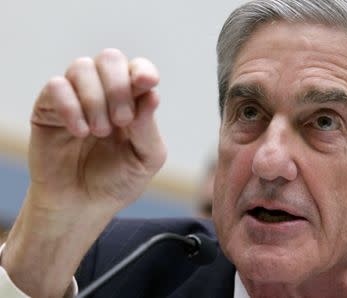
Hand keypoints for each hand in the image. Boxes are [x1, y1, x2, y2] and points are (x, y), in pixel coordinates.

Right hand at [1, 49, 166, 296]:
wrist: (82, 206)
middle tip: (122, 121)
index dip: (142, 71)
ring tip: (99, 132)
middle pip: (110, 58)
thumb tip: (152, 94)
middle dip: (118, 86)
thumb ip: (148, 127)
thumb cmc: (117, 180)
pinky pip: (56, 86)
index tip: (146, 83)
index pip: (138, 69)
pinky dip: (71, 107)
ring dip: (95, 100)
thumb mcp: (145, 158)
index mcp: (132, 101)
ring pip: (82, 67)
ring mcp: (76, 98)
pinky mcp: (48, 108)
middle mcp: (104, 93)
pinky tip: (80, 133)